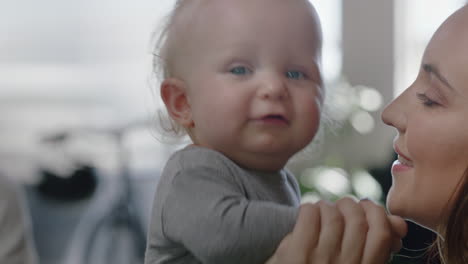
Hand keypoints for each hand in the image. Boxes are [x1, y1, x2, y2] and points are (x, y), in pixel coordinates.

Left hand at [266, 197, 406, 263]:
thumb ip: (375, 246)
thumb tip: (399, 222)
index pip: (380, 233)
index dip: (375, 212)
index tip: (366, 208)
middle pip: (356, 220)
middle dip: (349, 205)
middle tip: (341, 206)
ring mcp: (322, 261)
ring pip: (333, 216)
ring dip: (327, 206)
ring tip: (321, 210)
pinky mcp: (298, 255)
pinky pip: (310, 215)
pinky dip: (309, 208)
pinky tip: (307, 214)